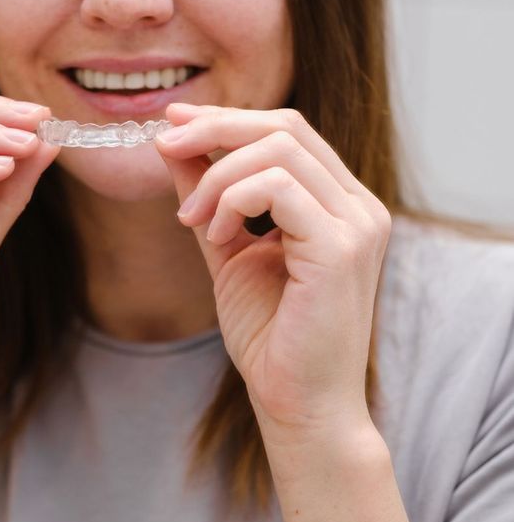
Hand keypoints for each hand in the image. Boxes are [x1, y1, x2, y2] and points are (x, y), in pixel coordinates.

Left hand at [155, 103, 391, 440]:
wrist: (296, 402)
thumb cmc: (268, 332)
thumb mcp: (227, 245)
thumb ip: (208, 193)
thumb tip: (176, 142)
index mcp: (337, 201)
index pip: (286, 131)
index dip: (227, 118)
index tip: (174, 123)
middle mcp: (357, 204)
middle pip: (285, 126)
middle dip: (214, 127)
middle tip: (165, 145)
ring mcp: (357, 222)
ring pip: (279, 149)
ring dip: (217, 174)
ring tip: (192, 218)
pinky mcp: (342, 247)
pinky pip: (278, 188)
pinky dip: (232, 200)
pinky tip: (215, 234)